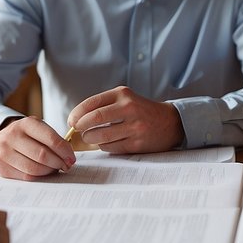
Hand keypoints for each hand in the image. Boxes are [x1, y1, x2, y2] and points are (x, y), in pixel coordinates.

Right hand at [0, 116, 74, 179]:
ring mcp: (4, 152)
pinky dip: (39, 177)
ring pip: (34, 169)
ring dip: (49, 171)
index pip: (50, 139)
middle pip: (42, 156)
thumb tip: (68, 157)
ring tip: (55, 168)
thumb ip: (54, 140)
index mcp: (25, 124)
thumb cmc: (27, 135)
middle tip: (66, 166)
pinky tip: (43, 172)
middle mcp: (12, 136)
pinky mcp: (2, 167)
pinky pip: (26, 177)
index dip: (64, 151)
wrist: (3, 139)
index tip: (71, 158)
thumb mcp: (39, 129)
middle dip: (58, 163)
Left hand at [68, 86, 182, 153]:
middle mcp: (129, 108)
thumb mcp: (125, 99)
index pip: (93, 103)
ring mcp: (135, 127)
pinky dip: (104, 146)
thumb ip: (104, 105)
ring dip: (90, 139)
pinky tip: (106, 142)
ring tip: (90, 137)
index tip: (71, 121)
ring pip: (102, 136)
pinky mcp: (137, 143)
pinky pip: (112, 147)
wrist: (170, 122)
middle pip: (95, 119)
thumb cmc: (140, 110)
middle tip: (77, 131)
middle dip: (81, 127)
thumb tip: (76, 119)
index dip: (77, 113)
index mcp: (123, 94)